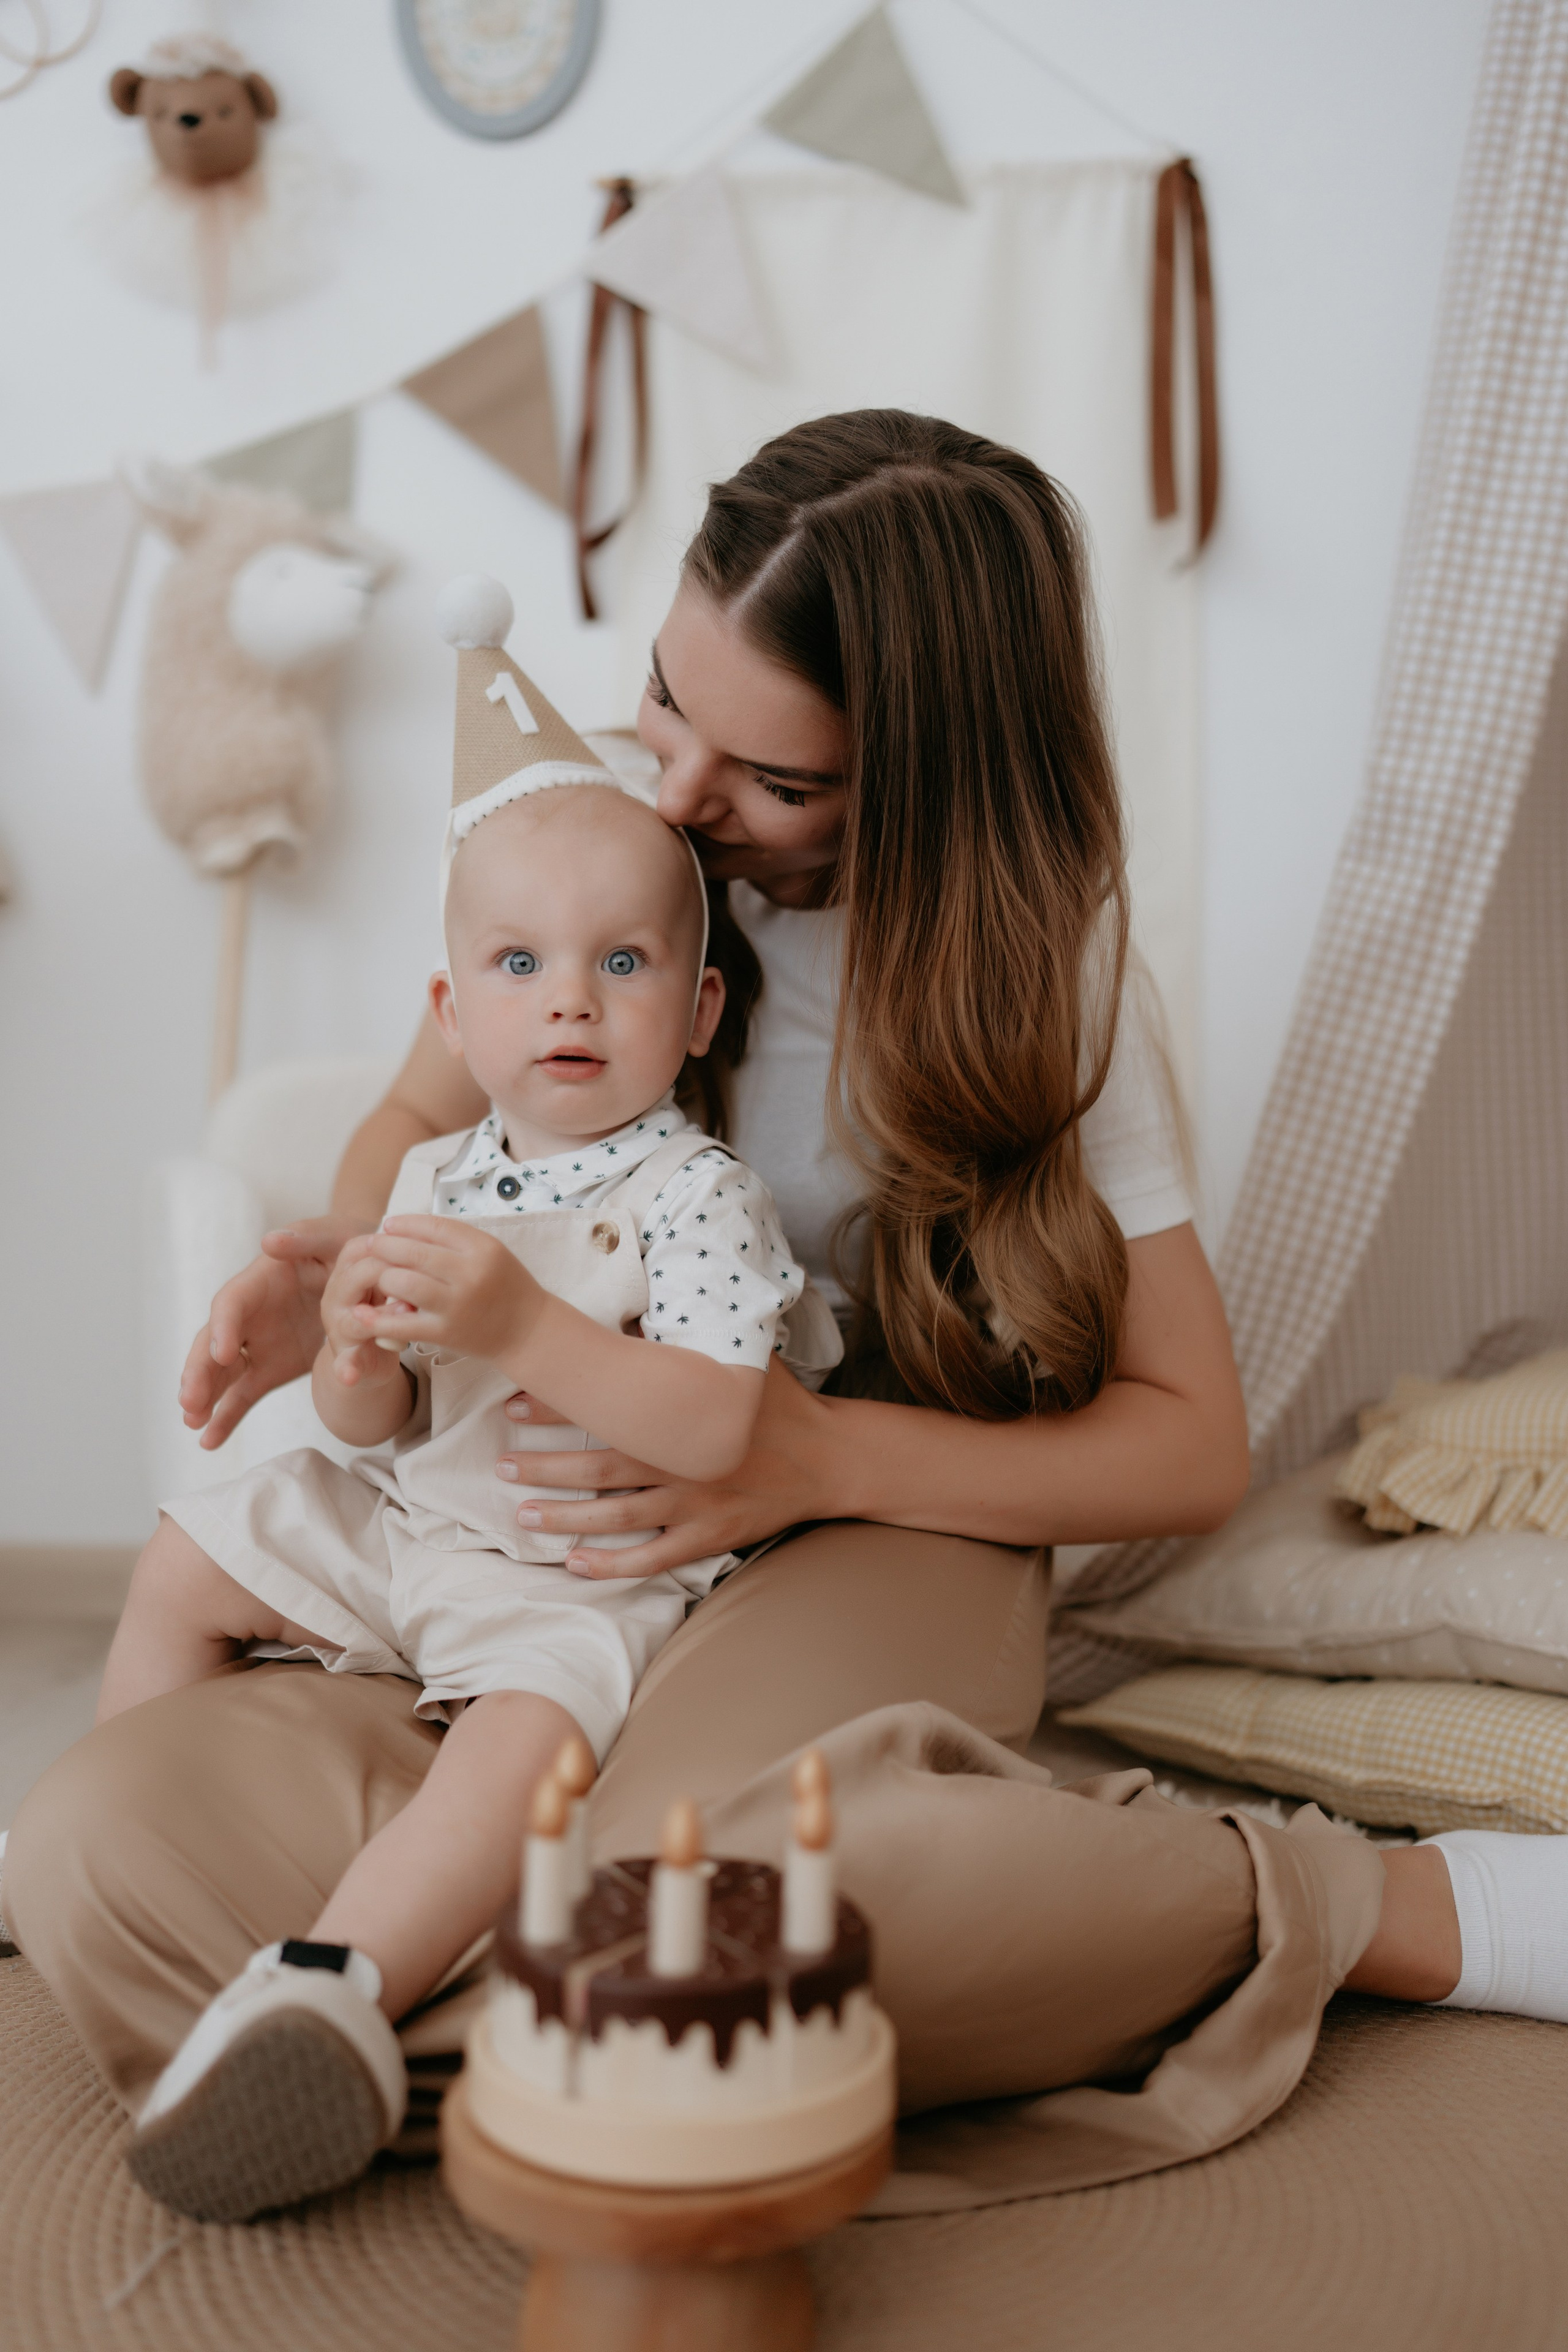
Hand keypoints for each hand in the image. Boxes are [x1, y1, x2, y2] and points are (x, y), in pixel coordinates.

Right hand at [179, 1215, 369, 1448]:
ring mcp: (256, 1343)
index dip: (225, 1327)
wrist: (369, 1274)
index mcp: (260, 1280)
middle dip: (200, 1371)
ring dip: (204, 1397)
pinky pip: (241, 1394)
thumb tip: (269, 1242)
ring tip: (192, 1424)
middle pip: (213, 1342)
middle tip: (190, 1402)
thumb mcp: (332, 1235)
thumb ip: (305, 1238)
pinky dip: (225, 1417)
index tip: (226, 1353)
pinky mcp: (269, 1367)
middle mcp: (249, 1313)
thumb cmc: (347, 1245)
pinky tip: (209, 1441)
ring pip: (220, 1373)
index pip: (231, 1303)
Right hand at [320, 1235, 421, 1390]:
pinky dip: (349, 1368)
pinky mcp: (346, 1357)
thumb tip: (429, 1244)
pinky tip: (353, 1376)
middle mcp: (336, 1295)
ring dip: (385, 1316)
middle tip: (426, 1279)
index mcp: (346, 1270)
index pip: (361, 1246)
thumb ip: (402, 1262)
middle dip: (393, 1274)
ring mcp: (338, 1327)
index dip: (393, 1245)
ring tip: (409, 1312)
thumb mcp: (392, 1280)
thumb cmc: (386, 1305)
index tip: (424, 1247)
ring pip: (356, 1318)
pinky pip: (345, 1362)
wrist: (368, 1354)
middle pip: (360, 1274)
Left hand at [354, 1215, 543, 1362]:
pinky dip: (378, 1318)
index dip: (405, 1223)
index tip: (388, 1224)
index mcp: (484, 1248)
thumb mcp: (491, 1252)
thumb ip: (455, 1238)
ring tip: (376, 1275)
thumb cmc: (506, 1287)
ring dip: (382, 1276)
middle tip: (371, 1245)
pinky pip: (402, 1323)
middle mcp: (470, 1274)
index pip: (434, 1226)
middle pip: (414, 1252)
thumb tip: (406, 1226)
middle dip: (385, 1246)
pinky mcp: (445, 1333)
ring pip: (403, 1283)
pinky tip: (363, 1312)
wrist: (528, 1332)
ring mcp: (457, 1304)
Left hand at [496, 1357, 840, 1577]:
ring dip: (566, 1518)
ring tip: (523, 1516)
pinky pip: (652, 1559)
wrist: (830, 1457)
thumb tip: (632, 1312)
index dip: (558, 1409)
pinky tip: (575, 1565)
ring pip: (617, 1516)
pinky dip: (612, 1566)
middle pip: (600, 1468)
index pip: (608, 1411)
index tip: (516, 1405)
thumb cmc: (779, 1402)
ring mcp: (695, 1505)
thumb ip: (684, 1341)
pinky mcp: (709, 1538)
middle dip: (547, 1468)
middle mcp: (683, 1464)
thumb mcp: (736, 1360)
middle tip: (502, 1466)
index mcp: (684, 1418)